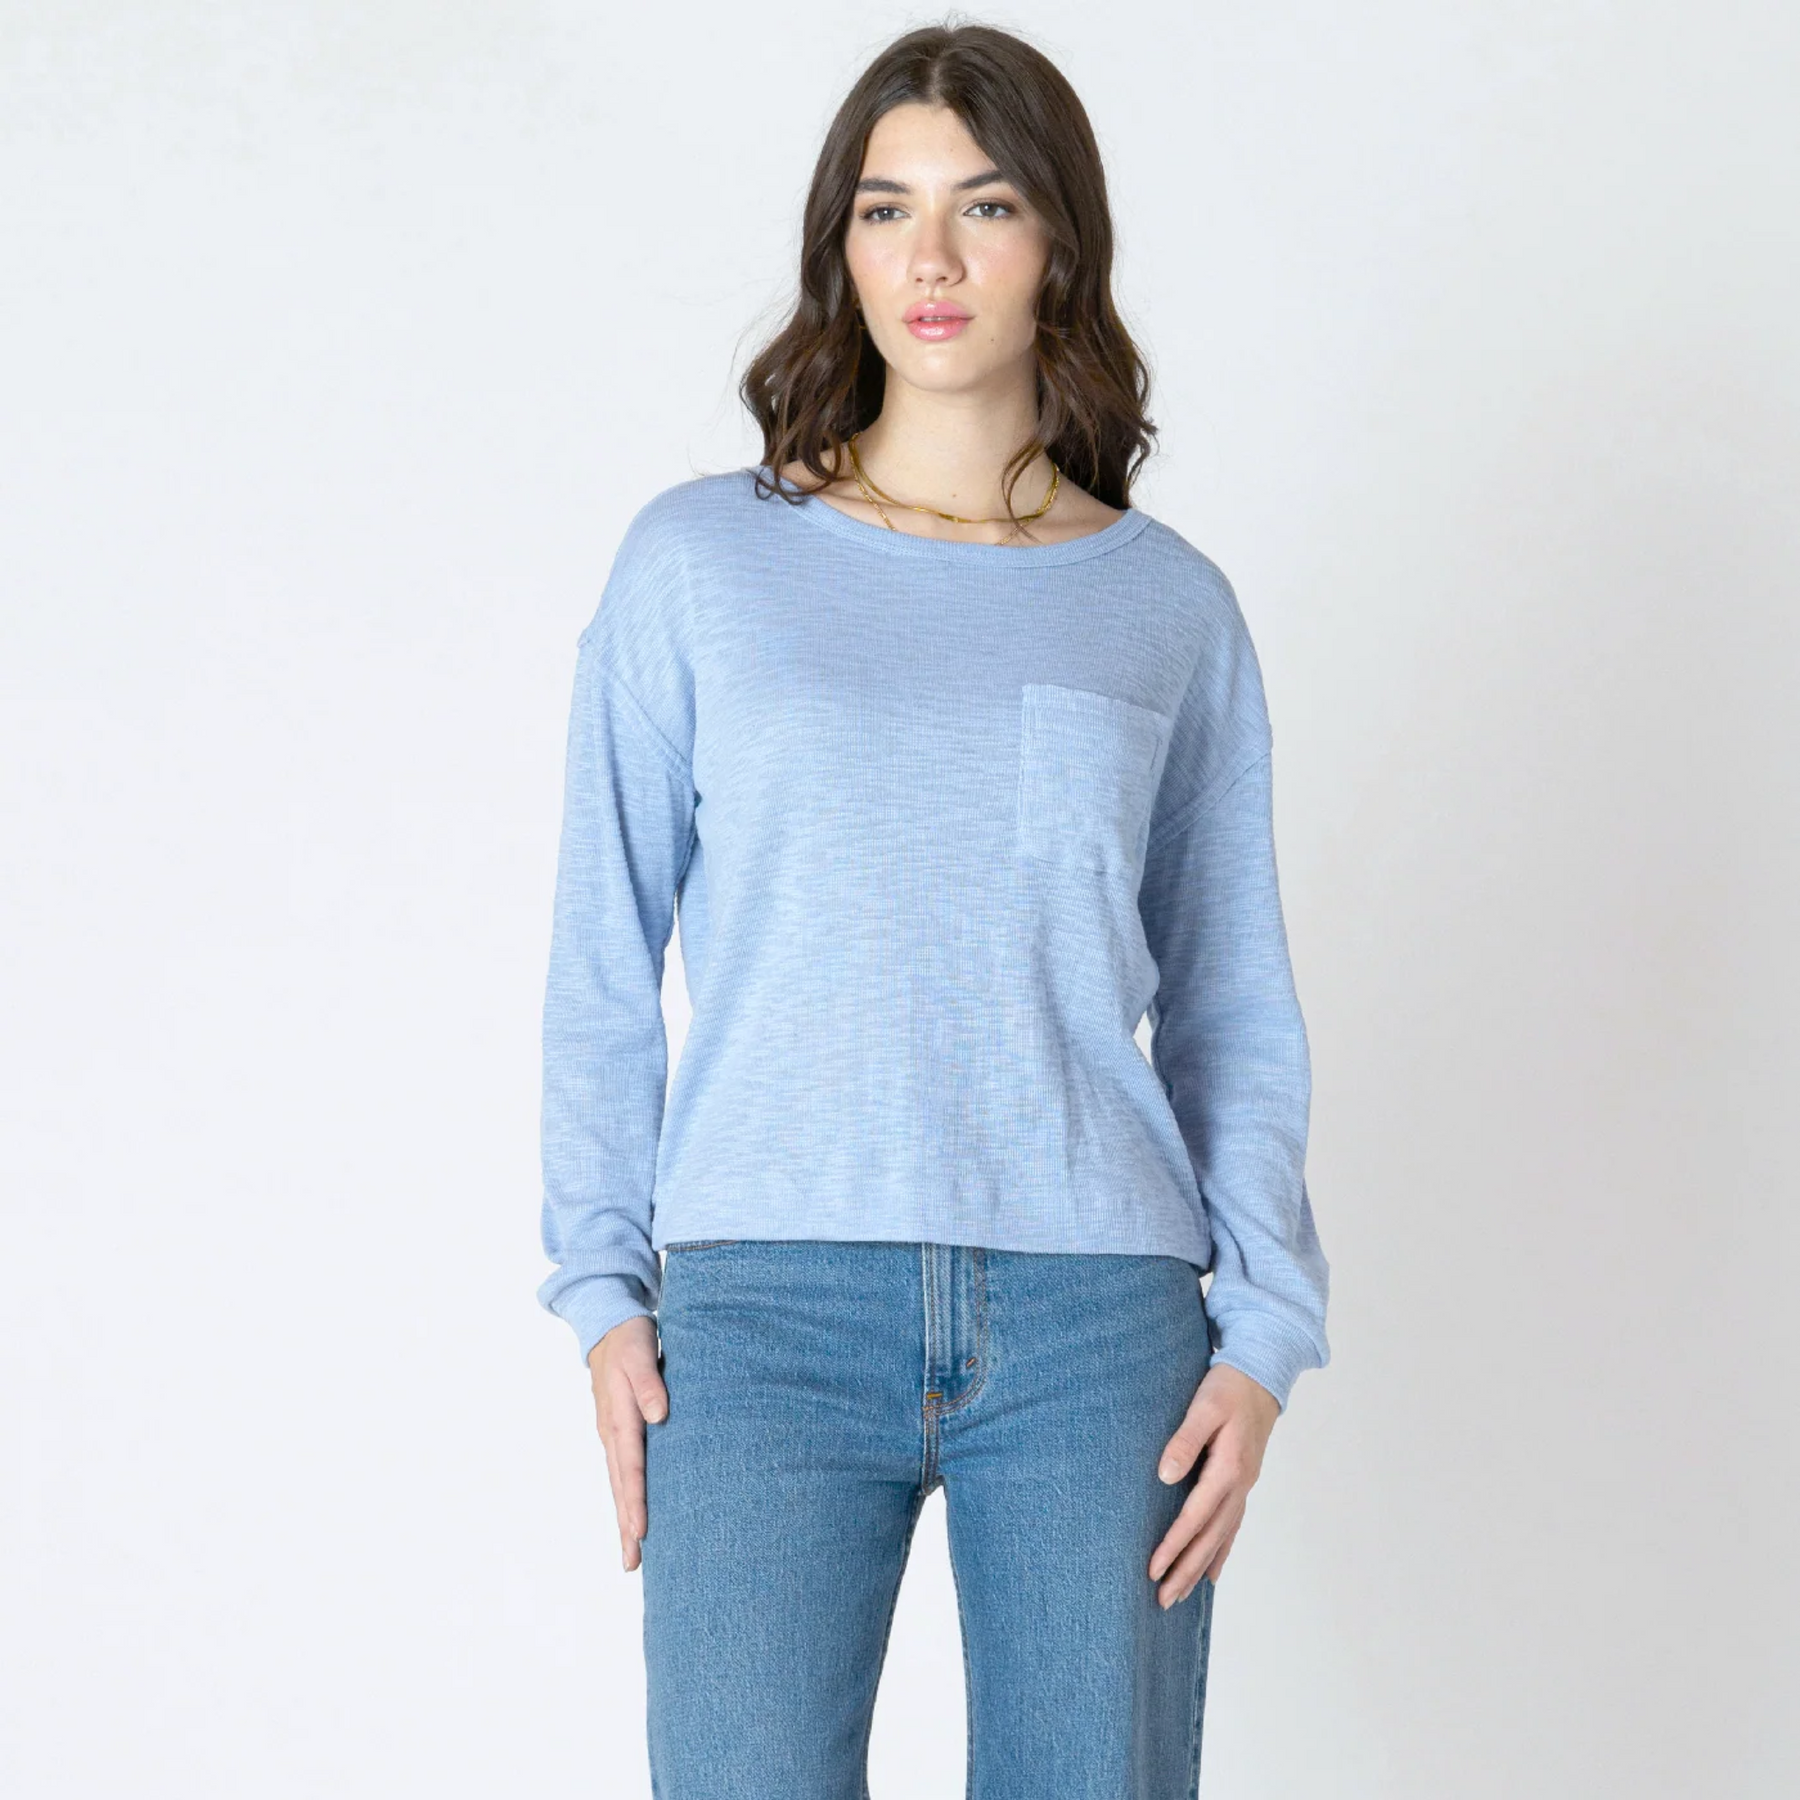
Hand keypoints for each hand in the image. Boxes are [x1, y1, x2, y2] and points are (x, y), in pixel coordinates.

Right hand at [587, 1314, 668, 1571]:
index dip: (636, 1499)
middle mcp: (612, 1432)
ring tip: (631, 1554)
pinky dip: (626, 1497)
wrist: (608, 1324)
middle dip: (627, 1524)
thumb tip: (658, 1414)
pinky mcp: (617, 1432)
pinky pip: (622, 1471)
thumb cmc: (629, 1339)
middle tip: (632, 1563)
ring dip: (625, 1518)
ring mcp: (612, 1434)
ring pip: (619, 1483)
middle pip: (620, 1485)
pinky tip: (633, 1516)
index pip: (631, 1465)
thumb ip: (650, 1383)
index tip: (641, 1530)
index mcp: (619, 1416)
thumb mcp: (641, 1352)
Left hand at [1148, 1362, 1280, 1606]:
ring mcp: (1244, 1487)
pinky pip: (1231, 1526)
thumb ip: (1184, 1440)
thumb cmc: (1228, 1387)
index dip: (1174, 1545)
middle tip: (1162, 1601)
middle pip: (1210, 1538)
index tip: (1153, 1569)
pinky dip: (1220, 1552)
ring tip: (1180, 1596)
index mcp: (1229, 1468)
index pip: (1196, 1517)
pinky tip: (1211, 1573)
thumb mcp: (1204, 1406)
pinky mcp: (1242, 1483)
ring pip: (1221, 1538)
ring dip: (1200, 1568)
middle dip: (1186, 1571)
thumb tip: (1164, 1476)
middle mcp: (1240, 1485)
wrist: (1261, 1376)